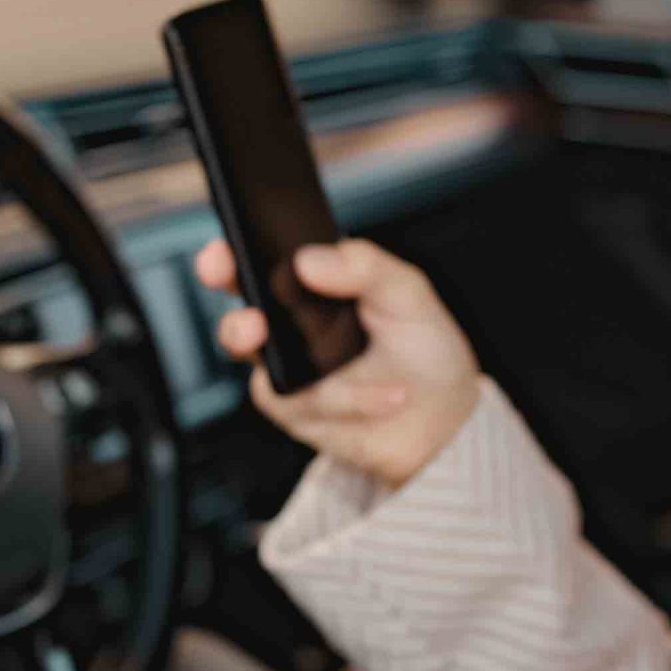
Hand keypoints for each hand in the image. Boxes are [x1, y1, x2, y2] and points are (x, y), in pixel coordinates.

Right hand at [196, 237, 479, 487]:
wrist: (444, 423)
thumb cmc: (425, 350)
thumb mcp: (408, 293)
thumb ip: (364, 265)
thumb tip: (308, 260)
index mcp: (316, 282)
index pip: (264, 255)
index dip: (235, 248)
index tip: (226, 248)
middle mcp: (293, 321)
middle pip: (239, 297)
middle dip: (225, 289)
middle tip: (239, 295)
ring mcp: (288, 364)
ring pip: (249, 348)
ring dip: (269, 344)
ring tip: (292, 344)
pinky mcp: (293, 407)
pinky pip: (296, 398)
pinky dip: (349, 399)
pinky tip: (388, 397)